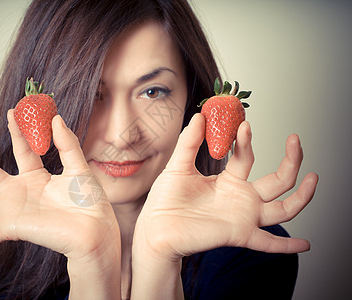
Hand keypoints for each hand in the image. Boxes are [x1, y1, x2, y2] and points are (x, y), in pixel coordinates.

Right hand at [0, 110, 119, 260]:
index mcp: (36, 178)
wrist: (95, 230)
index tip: (13, 112)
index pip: (20, 150)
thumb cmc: (90, 203)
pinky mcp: (14, 228)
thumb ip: (67, 144)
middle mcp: (21, 193)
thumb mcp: (78, 167)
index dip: (15, 131)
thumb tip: (56, 118)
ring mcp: (14, 210)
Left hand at [134, 113, 317, 260]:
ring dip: (302, 196)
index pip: (247, 157)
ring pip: (283, 209)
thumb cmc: (165, 200)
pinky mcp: (238, 234)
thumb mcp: (178, 166)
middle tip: (295, 140)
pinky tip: (306, 245)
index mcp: (227, 181)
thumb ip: (190, 142)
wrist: (155, 228)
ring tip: (313, 177)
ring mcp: (243, 217)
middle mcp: (240, 198)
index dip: (246, 140)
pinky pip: (268, 243)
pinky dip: (287, 247)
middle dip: (291, 160)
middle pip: (277, 181)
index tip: (243, 123)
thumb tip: (200, 115)